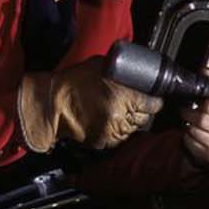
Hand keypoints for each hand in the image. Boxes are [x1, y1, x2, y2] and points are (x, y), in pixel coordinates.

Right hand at [17, 56, 161, 152]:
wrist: (54, 103)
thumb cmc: (75, 81)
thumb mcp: (101, 66)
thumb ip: (122, 69)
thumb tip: (138, 67)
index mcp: (126, 97)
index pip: (154, 104)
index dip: (154, 100)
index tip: (152, 97)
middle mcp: (123, 116)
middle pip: (145, 118)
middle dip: (141, 110)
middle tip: (133, 102)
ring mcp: (114, 131)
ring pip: (133, 129)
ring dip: (129, 121)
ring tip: (118, 110)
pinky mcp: (104, 142)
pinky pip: (119, 138)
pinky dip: (117, 130)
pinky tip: (108, 120)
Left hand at [179, 66, 208, 164]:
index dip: (201, 102)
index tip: (199, 101)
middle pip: (202, 119)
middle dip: (191, 113)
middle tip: (188, 111)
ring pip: (195, 131)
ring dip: (188, 125)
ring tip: (191, 122)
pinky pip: (191, 143)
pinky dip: (187, 137)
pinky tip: (192, 134)